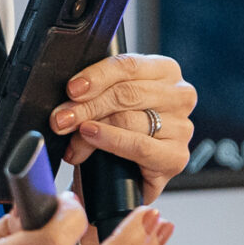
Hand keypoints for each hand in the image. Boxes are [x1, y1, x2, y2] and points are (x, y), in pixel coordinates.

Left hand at [49, 53, 197, 203]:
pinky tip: (92, 138)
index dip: (97, 76)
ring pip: (129, 119)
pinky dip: (111, 141)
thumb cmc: (116, 131)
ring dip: (91, 126)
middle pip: (127, 93)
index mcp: (165, 71)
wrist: (120, 179)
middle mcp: (180, 96)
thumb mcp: (107, 101)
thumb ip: (96, 91)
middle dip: (87, 106)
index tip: (72, 89)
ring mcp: (182, 128)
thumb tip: (70, 97)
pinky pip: (139, 145)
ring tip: (70, 134)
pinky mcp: (177, 157)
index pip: (129, 65)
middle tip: (61, 118)